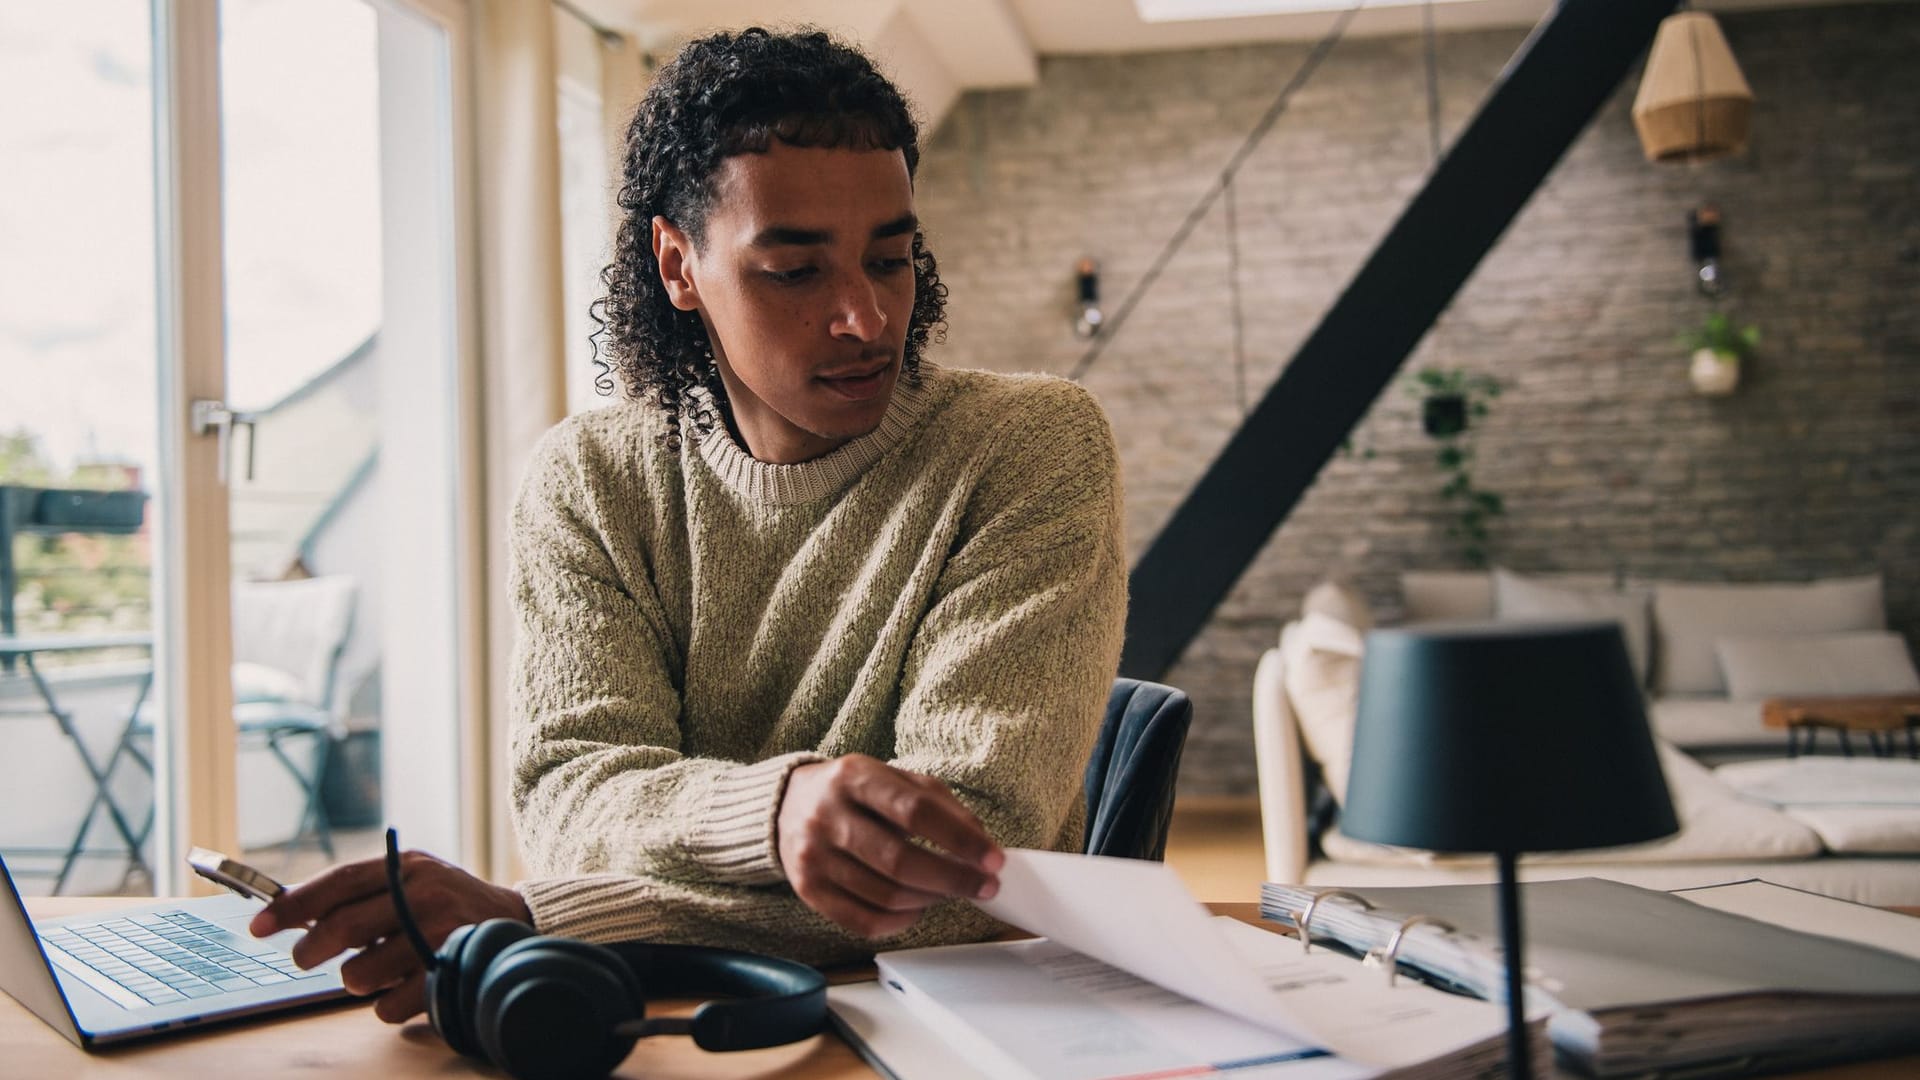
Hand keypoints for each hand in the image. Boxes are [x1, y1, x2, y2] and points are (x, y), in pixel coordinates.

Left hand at [249, 849, 531, 1023]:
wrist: (518, 924)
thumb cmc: (448, 904)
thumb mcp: (414, 881)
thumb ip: (365, 892)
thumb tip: (294, 913)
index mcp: (409, 865)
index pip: (341, 880)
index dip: (295, 903)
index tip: (260, 924)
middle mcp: (425, 893)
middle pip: (344, 927)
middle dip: (311, 950)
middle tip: (304, 959)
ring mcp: (439, 933)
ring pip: (360, 973)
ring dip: (357, 980)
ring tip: (375, 971)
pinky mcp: (448, 973)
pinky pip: (387, 1005)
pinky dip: (385, 1003)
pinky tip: (405, 987)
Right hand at [776, 755, 1004, 937]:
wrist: (788, 805)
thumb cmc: (855, 793)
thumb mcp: (895, 779)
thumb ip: (940, 804)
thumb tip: (981, 842)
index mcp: (855, 777)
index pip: (916, 812)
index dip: (961, 840)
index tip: (993, 860)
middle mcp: (828, 816)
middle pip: (901, 861)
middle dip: (954, 879)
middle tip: (984, 886)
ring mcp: (814, 856)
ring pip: (886, 895)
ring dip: (932, 899)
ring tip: (950, 891)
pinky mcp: (808, 890)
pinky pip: (865, 921)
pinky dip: (903, 920)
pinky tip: (918, 907)